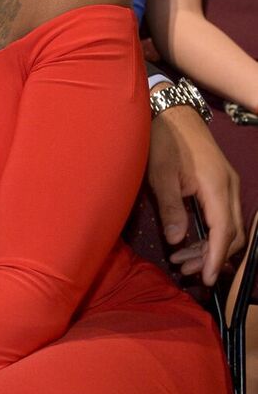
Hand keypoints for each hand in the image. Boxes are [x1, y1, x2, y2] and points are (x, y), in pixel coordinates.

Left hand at [147, 104, 243, 283]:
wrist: (172, 114)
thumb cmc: (163, 142)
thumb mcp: (160, 176)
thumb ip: (171, 208)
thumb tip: (177, 239)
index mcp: (217, 187)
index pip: (224, 232)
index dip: (215, 258)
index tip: (205, 279)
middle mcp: (230, 188)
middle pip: (232, 234)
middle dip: (212, 257)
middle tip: (184, 271)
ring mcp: (229, 186)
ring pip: (229, 227)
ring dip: (210, 248)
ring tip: (181, 262)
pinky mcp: (222, 185)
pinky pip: (223, 217)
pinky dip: (210, 234)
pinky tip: (187, 243)